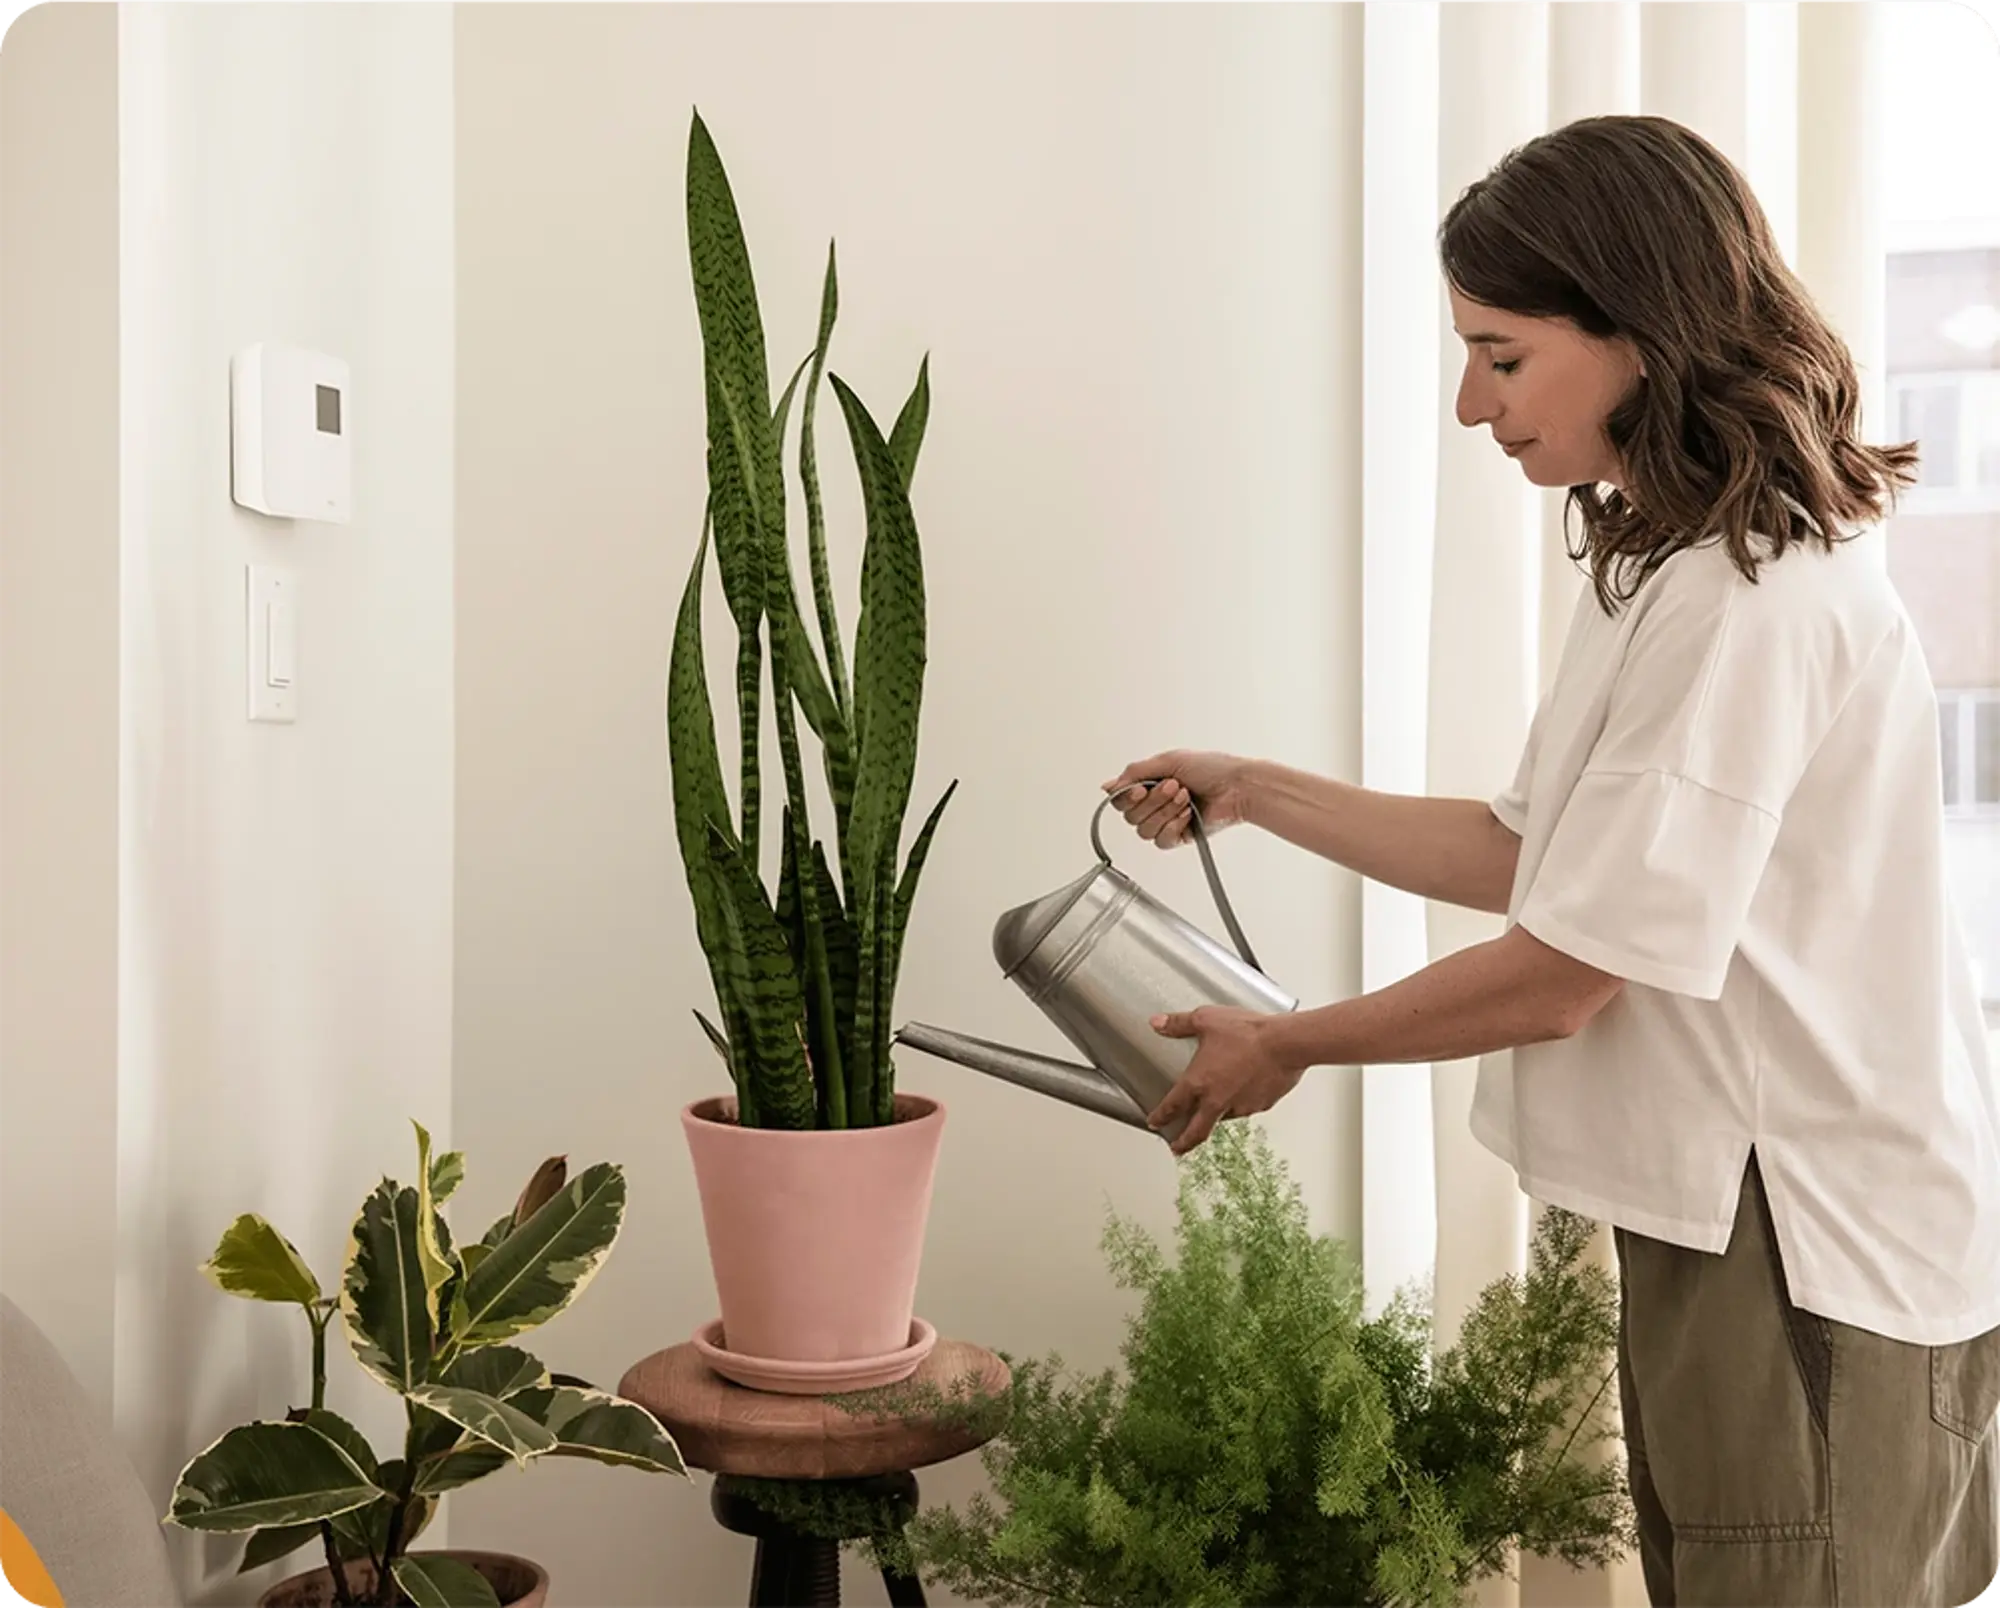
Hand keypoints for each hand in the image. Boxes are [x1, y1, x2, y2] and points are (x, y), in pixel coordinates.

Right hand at [1100, 750, 1253, 849]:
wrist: (1236, 787)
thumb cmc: (1212, 768)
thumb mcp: (1168, 761)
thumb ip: (1134, 773)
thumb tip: (1108, 786)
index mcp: (1150, 783)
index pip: (1121, 799)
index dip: (1126, 797)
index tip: (1140, 788)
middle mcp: (1155, 803)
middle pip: (1130, 816)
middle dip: (1153, 801)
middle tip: (1174, 786)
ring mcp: (1167, 821)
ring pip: (1144, 830)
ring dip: (1165, 812)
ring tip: (1185, 798)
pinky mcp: (1179, 836)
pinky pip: (1162, 841)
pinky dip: (1174, 826)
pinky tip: (1188, 815)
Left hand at [1145, 1006, 1302, 1155]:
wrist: (1285, 1043)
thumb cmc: (1247, 1032)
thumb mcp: (1206, 1020)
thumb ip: (1179, 1024)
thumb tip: (1157, 1023)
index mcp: (1198, 1082)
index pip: (1173, 1106)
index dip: (1160, 1116)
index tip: (1155, 1122)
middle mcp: (1217, 1100)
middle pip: (1196, 1131)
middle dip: (1184, 1143)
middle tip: (1177, 1148)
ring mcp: (1240, 1106)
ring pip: (1223, 1118)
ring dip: (1215, 1118)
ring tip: (1213, 1112)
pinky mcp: (1261, 1105)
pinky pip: (1246, 1108)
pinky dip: (1240, 1104)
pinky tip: (1243, 1092)